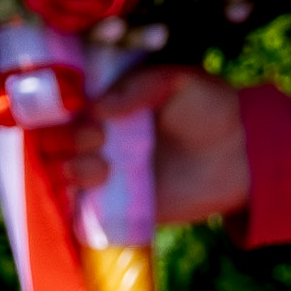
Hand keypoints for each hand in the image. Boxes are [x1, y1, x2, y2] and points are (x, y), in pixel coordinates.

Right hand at [51, 65, 248, 224]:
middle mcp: (96, 135)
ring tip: (104, 169)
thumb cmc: (212, 110)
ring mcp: (101, 171)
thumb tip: (99, 108)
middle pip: (49, 139)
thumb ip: (142, 85)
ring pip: (56, 173)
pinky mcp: (112, 205)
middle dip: (63, 139)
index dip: (56, 106)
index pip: (58, 103)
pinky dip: (70, 205)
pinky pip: (73, 210)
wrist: (241, 157)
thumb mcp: (182, 81)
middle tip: (100, 138)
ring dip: (68, 170)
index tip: (79, 107)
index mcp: (106, 101)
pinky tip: (95, 194)